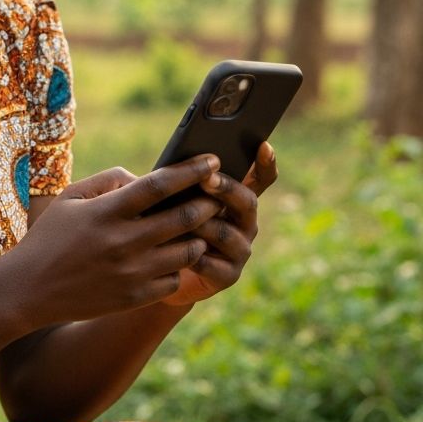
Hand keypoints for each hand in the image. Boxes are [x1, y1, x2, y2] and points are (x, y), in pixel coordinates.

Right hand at [11, 155, 224, 326]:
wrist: (29, 289)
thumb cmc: (49, 237)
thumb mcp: (70, 198)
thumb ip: (108, 180)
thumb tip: (145, 178)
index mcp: (107, 211)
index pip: (160, 184)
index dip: (191, 170)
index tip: (213, 160)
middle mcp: (123, 241)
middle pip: (184, 217)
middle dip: (208, 202)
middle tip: (216, 195)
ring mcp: (132, 272)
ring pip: (188, 250)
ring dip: (199, 236)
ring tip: (196, 228)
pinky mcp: (135, 297)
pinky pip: (175, 278)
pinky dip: (179, 266)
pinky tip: (171, 257)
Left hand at [160, 142, 277, 306]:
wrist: (157, 270)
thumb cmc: (164, 223)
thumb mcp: (172, 197)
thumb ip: (181, 180)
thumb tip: (176, 161)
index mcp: (234, 199)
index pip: (260, 179)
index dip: (265, 163)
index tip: (264, 145)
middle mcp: (244, 223)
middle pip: (247, 202)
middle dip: (226, 189)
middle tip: (206, 178)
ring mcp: (239, 250)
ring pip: (225, 232)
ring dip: (202, 223)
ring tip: (181, 217)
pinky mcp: (227, 276)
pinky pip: (212, 263)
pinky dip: (192, 255)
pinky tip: (174, 250)